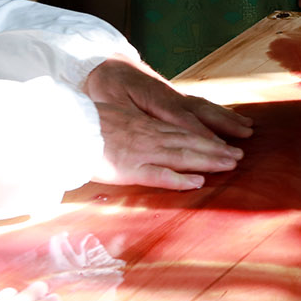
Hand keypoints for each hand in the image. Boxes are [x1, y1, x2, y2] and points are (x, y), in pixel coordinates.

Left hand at [84, 56, 252, 141]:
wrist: (106, 61)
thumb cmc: (104, 84)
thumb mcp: (107, 101)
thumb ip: (126, 115)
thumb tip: (143, 129)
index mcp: (155, 99)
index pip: (183, 119)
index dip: (202, 134)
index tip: (219, 146)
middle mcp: (171, 96)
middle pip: (203, 112)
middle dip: (226, 125)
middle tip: (247, 136)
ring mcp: (175, 95)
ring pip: (206, 107)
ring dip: (228, 118)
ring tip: (249, 128)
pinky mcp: (175, 96)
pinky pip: (201, 105)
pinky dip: (219, 112)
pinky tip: (231, 118)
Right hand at [90, 103, 244, 189]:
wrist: (62, 127)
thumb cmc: (80, 124)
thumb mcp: (110, 117)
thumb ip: (128, 126)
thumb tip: (137, 133)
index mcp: (142, 124)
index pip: (180, 130)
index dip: (203, 135)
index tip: (222, 140)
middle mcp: (147, 136)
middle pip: (189, 141)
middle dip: (215, 148)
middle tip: (239, 154)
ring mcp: (140, 152)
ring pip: (182, 155)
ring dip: (209, 160)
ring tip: (231, 164)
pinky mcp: (129, 169)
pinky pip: (159, 175)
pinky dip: (180, 179)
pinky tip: (198, 182)